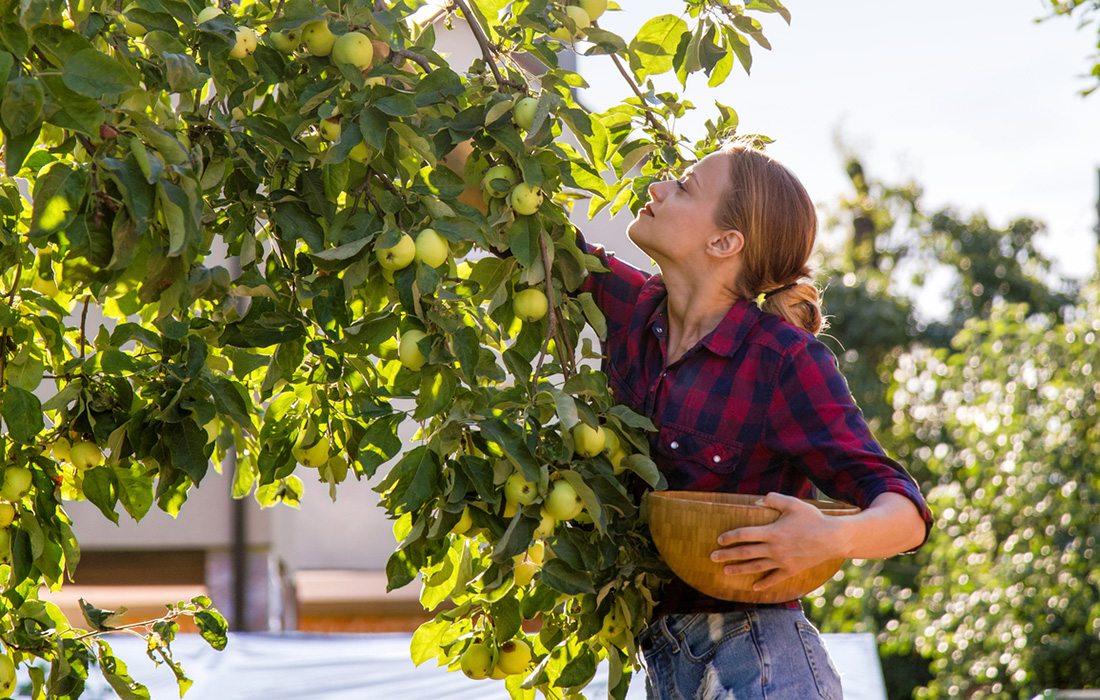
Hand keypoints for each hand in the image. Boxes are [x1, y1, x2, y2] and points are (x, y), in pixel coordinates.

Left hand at [710, 492, 850, 591]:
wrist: (833, 538)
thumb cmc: (813, 518)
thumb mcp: (793, 503)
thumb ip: (773, 499)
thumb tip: (756, 501)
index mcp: (772, 531)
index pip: (744, 534)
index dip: (730, 537)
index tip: (719, 539)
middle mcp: (774, 548)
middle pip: (745, 552)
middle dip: (727, 555)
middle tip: (712, 558)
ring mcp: (782, 561)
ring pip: (755, 567)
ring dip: (739, 569)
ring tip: (726, 571)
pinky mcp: (791, 570)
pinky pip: (774, 579)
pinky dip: (763, 583)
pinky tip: (753, 587)